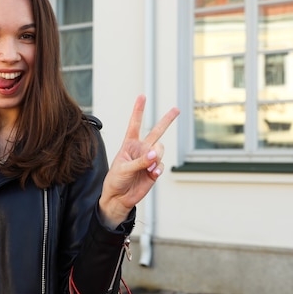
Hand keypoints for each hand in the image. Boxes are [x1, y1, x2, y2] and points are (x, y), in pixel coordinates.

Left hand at [98, 95, 179, 228]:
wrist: (119, 197)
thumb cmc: (115, 180)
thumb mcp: (123, 169)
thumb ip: (139, 161)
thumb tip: (155, 155)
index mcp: (129, 144)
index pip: (135, 124)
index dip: (138, 110)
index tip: (142, 96)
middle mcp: (141, 149)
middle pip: (156, 131)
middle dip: (167, 120)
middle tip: (177, 109)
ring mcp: (149, 159)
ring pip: (160, 150)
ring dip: (156, 157)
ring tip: (149, 167)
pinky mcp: (155, 170)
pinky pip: (161, 165)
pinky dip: (158, 169)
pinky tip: (152, 174)